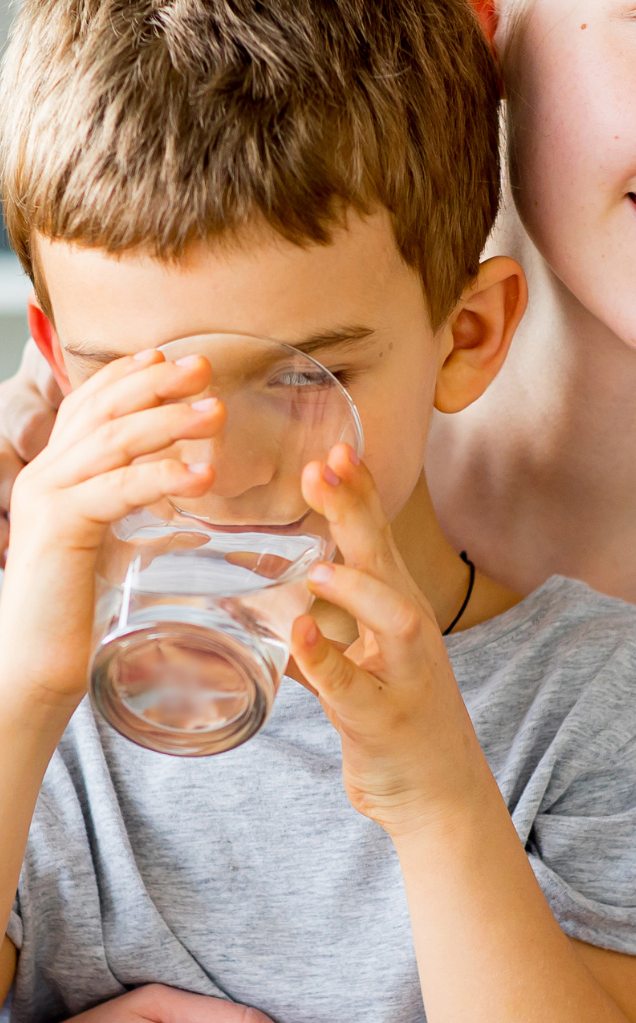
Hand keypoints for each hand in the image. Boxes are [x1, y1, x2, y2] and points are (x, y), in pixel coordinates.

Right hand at [0, 348, 219, 711]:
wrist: (32, 665)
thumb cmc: (74, 614)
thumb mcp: (110, 551)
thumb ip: (134, 521)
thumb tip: (185, 514)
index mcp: (56, 475)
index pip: (87, 407)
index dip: (128, 376)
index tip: (172, 357)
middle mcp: (45, 476)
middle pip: (101, 409)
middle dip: (155, 383)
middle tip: (205, 366)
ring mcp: (47, 498)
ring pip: (112, 441)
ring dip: (169, 420)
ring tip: (216, 411)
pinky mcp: (59, 529)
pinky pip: (116, 489)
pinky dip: (163, 476)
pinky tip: (204, 475)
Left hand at [291, 448, 488, 830]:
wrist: (439, 793)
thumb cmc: (397, 721)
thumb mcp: (365, 662)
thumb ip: (329, 627)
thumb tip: (272, 594)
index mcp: (398, 613)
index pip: (379, 541)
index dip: (359, 495)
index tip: (335, 450)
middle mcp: (409, 636)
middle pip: (387, 561)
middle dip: (359, 513)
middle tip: (326, 466)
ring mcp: (404, 678)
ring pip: (392, 621)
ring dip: (358, 589)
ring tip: (320, 564)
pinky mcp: (384, 722)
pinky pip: (354, 689)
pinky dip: (328, 661)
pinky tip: (301, 637)